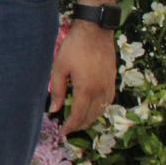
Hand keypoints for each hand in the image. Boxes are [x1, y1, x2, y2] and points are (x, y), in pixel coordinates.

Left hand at [48, 21, 116, 135]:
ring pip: (101, 111)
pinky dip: (99, 109)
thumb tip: (53, 110)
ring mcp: (109, 85)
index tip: (62, 133)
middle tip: (68, 129)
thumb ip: (56, 90)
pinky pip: (108, 101)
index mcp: (86, 89)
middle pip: (90, 116)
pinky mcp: (112, 80)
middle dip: (79, 125)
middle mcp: (100, 91)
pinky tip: (92, 109)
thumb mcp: (59, 68)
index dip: (70, 127)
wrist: (95, 31)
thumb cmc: (74, 47)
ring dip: (90, 119)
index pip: (78, 116)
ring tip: (78, 122)